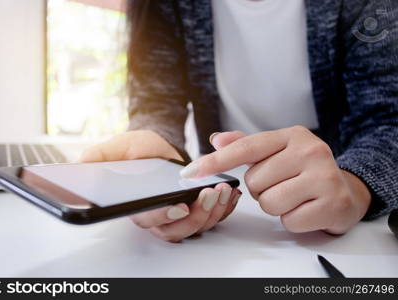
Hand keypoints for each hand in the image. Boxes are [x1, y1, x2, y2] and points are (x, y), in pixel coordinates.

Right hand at [80, 130, 241, 241]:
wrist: (157, 147)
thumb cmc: (137, 149)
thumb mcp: (118, 147)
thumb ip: (100, 156)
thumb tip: (82, 165)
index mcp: (138, 206)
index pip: (148, 219)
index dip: (163, 216)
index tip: (180, 206)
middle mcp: (158, 217)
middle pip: (177, 229)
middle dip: (197, 215)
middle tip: (210, 194)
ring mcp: (178, 215)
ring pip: (196, 226)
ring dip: (213, 212)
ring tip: (222, 191)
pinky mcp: (195, 210)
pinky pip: (211, 218)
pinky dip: (223, 209)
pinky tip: (230, 194)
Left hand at [180, 126, 370, 234]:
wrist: (345, 190)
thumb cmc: (304, 171)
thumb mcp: (278, 151)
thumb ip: (247, 145)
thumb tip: (216, 139)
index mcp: (292, 135)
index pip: (245, 147)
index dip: (216, 160)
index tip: (190, 171)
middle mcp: (309, 151)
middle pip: (254, 181)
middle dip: (261, 189)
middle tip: (281, 184)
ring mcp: (323, 176)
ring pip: (268, 202)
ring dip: (275, 205)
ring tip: (293, 196)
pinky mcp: (332, 203)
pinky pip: (288, 220)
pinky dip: (292, 219)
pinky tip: (305, 208)